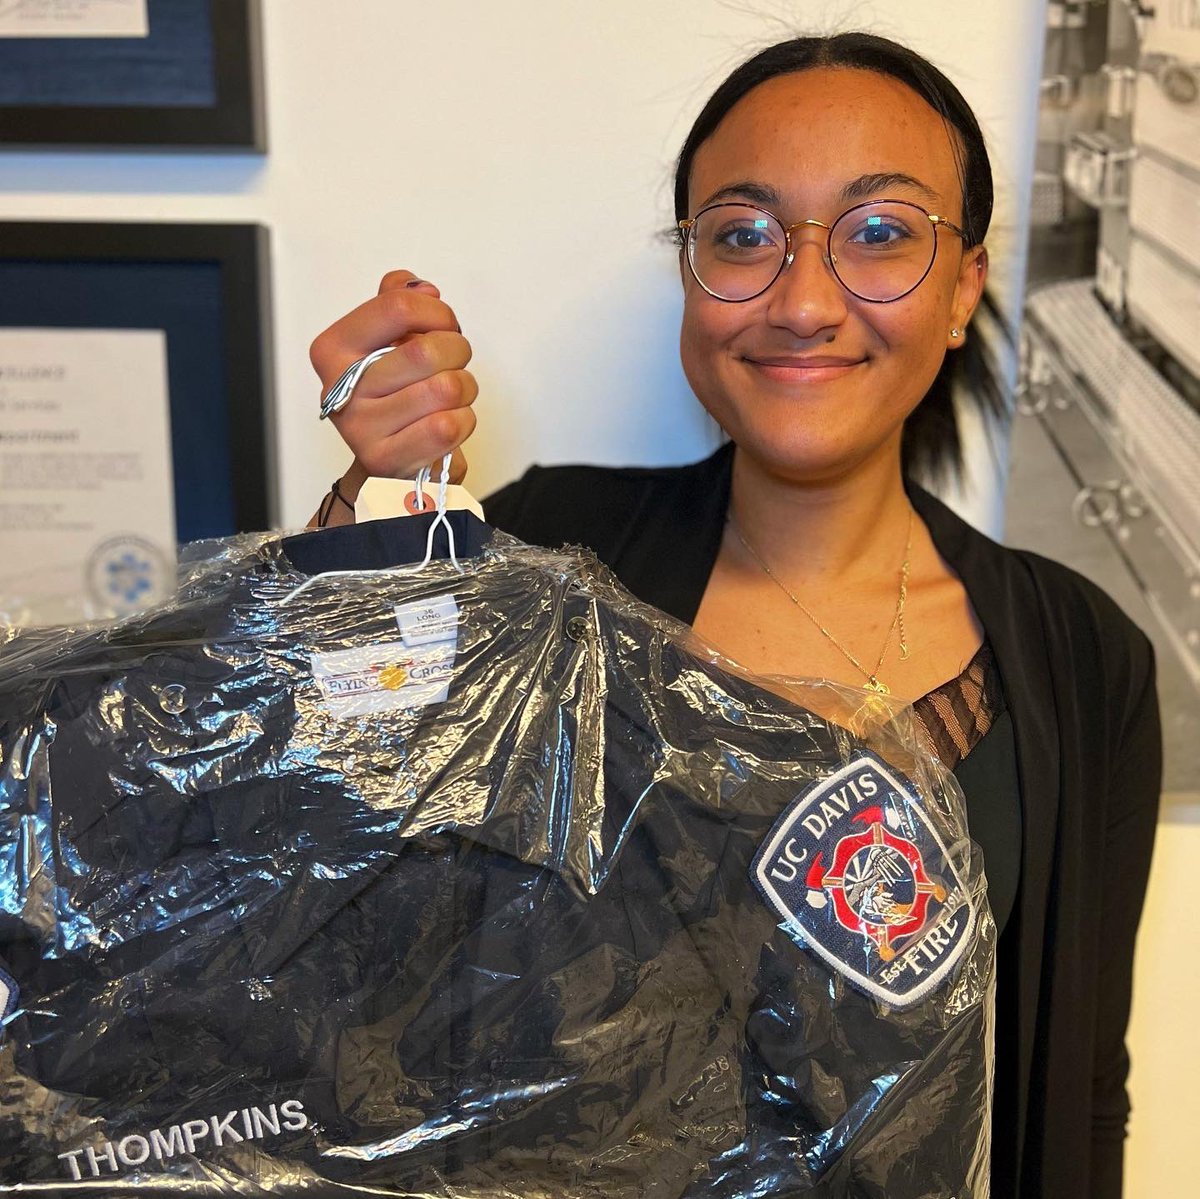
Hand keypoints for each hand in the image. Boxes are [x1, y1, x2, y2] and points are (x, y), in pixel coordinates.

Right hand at [309, 270, 476, 503]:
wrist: (388, 463)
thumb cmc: (394, 396)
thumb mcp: (389, 342)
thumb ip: (398, 302)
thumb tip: (423, 288)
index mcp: (333, 349)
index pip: (397, 306)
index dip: (437, 313)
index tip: (443, 325)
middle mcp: (340, 388)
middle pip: (427, 350)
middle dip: (457, 352)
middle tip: (453, 363)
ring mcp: (361, 428)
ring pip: (446, 388)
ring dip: (464, 389)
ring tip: (450, 397)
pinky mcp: (387, 461)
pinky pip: (449, 426)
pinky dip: (463, 421)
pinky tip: (447, 424)